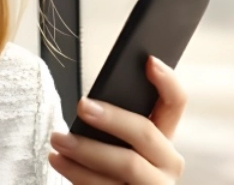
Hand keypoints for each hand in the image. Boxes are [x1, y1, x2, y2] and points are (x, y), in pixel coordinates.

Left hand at [48, 56, 186, 183]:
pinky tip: (58, 160)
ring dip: (86, 149)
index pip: (175, 103)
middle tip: (82, 106)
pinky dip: (77, 173)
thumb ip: (118, 126)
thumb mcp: (122, 149)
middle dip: (112, 118)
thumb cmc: (112, 174)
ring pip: (126, 164)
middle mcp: (168, 165)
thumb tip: (93, 102)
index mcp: (166, 141)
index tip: (149, 60)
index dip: (167, 81)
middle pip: (145, 132)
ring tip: (58, 138)